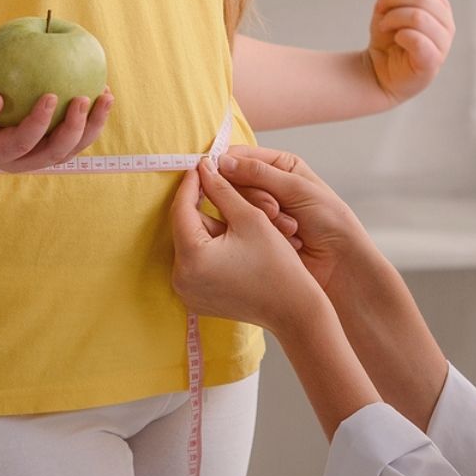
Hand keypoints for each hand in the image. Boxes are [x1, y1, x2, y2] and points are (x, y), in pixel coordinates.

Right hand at [0, 78, 110, 171]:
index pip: (23, 142)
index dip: (38, 123)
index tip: (51, 94)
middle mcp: (23, 161)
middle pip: (55, 153)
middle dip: (73, 129)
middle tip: (83, 98)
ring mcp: (40, 156)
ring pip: (72, 148)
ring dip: (92, 126)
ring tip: (106, 96)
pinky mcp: (52, 146)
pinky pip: (76, 135)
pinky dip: (91, 118)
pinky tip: (102, 91)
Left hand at [171, 159, 327, 331]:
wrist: (294, 309)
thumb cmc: (276, 264)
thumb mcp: (250, 217)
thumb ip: (222, 189)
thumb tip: (204, 168)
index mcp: (192, 258)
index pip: (181, 209)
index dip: (192, 184)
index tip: (201, 166)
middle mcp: (181, 279)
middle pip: (186, 228)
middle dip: (205, 210)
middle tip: (226, 194)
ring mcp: (187, 293)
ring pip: (192, 245)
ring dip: (210, 230)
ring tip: (240, 227)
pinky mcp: (196, 300)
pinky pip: (197, 264)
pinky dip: (211, 250)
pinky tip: (236, 247)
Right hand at [217, 145, 365, 291]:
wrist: (341, 262)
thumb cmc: (329, 220)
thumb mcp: (297, 189)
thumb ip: (259, 174)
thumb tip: (222, 161)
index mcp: (280, 165)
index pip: (240, 157)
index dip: (226, 164)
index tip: (215, 173)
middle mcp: (268, 185)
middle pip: (236, 182)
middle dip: (256, 198)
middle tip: (275, 210)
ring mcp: (261, 212)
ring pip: (239, 207)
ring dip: (264, 218)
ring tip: (290, 228)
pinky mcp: (257, 235)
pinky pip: (244, 229)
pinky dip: (264, 234)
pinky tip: (288, 240)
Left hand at [365, 0, 454, 104]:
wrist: (378, 73)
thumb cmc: (387, 40)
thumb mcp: (386, 7)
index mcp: (439, 8)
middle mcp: (446, 24)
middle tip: (378, 8)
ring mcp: (442, 44)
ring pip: (418, 16)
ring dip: (393, 17)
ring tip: (383, 26)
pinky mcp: (432, 62)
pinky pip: (418, 39)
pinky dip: (401, 35)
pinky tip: (396, 39)